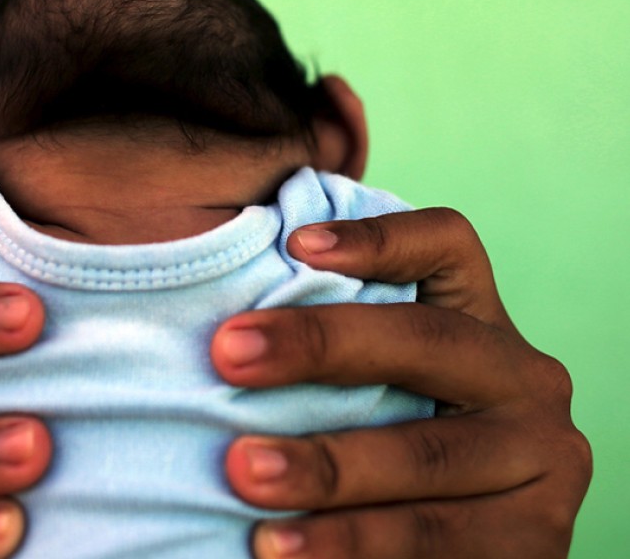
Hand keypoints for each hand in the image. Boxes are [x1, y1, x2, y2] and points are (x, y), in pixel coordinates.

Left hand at [212, 208, 591, 558]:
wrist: (464, 551)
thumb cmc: (393, 450)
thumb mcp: (386, 390)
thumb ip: (340, 356)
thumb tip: (224, 328)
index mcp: (480, 324)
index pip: (447, 247)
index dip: (377, 237)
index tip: (295, 245)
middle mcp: (524, 379)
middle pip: (424, 340)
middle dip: (319, 344)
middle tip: (228, 355)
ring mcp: (541, 461)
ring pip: (426, 455)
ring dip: (327, 466)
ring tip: (245, 474)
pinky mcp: (535, 541)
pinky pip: (434, 540)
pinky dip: (353, 544)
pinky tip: (286, 548)